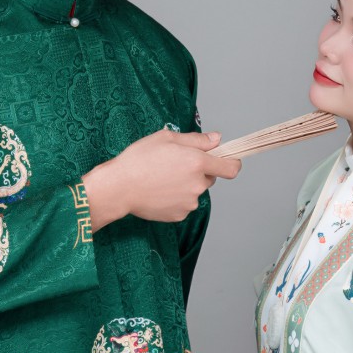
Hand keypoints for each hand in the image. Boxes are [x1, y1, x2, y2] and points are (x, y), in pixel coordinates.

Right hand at [83, 130, 240, 230]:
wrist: (119, 187)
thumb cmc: (139, 159)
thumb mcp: (167, 138)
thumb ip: (197, 140)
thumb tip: (217, 139)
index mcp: (197, 162)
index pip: (231, 168)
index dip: (233, 163)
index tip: (228, 160)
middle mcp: (197, 184)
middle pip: (209, 178)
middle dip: (198, 171)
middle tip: (175, 165)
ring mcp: (190, 202)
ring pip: (195, 191)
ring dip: (186, 185)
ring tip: (162, 178)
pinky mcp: (180, 214)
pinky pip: (184, 203)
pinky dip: (176, 198)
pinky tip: (159, 191)